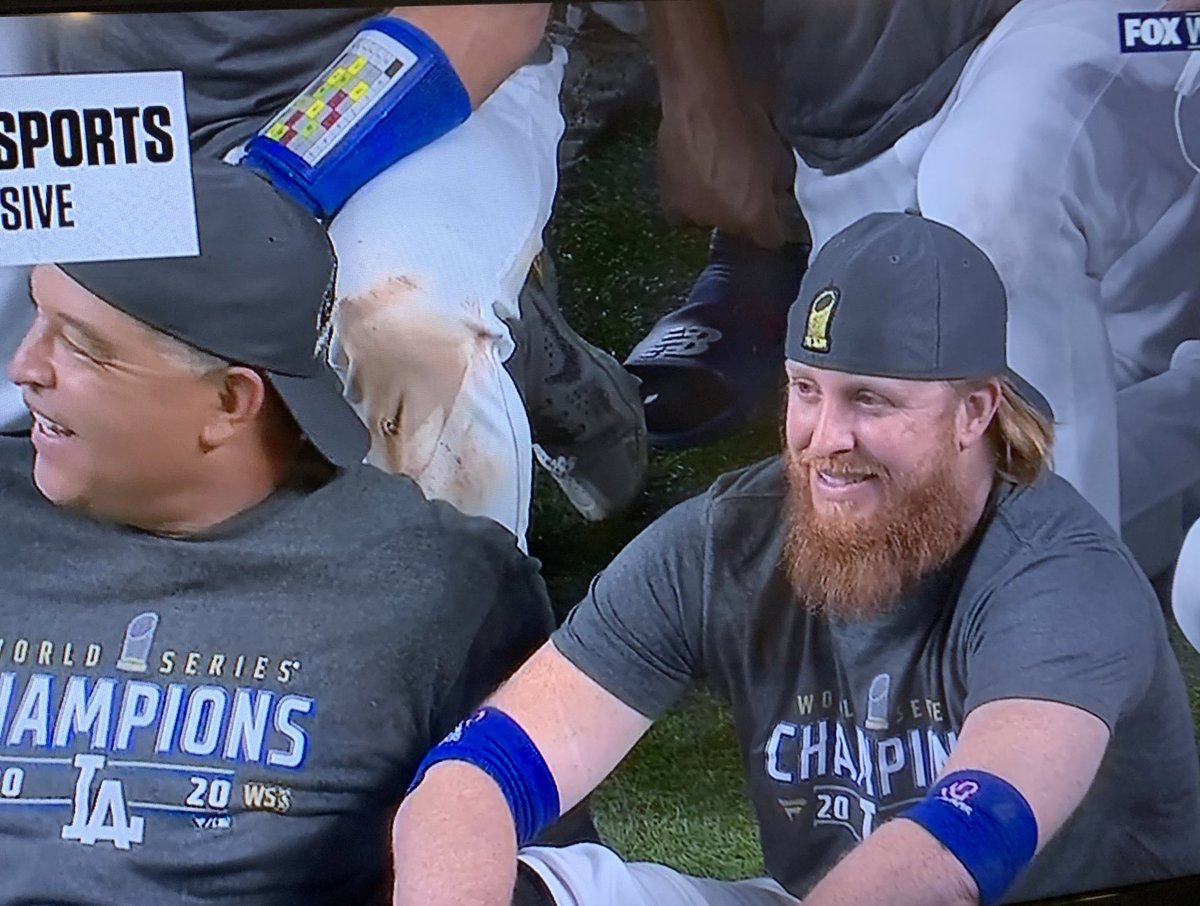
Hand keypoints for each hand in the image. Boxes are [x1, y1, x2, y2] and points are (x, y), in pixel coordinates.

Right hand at [657, 87, 796, 248]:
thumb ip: (777, 183)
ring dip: (717, 206)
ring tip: (716, 176)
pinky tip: (695, 176)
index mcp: (753, 215)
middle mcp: (721, 224)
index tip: (773, 209)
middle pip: (740, 231)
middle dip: (745, 213)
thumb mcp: (776, 151)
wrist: (699, 98)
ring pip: (711, 220)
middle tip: (745, 185)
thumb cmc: (745, 119)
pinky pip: (686, 211)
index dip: (774, 225)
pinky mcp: (668, 202)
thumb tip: (776, 194)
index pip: (770, 239)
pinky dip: (693, 198)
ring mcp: (691, 215)